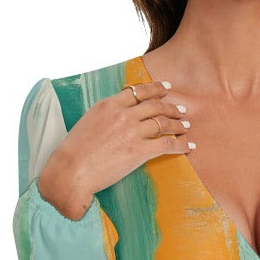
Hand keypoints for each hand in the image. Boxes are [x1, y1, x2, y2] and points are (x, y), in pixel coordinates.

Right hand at [37, 79, 194, 218]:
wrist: (71, 171)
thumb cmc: (74, 151)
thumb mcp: (88, 122)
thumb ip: (106, 115)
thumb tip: (116, 118)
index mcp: (109, 104)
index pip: (138, 92)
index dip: (155, 89)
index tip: (166, 88)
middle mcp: (123, 114)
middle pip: (154, 105)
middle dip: (171, 106)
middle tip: (181, 109)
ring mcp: (132, 132)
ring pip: (163, 123)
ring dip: (178, 123)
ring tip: (186, 125)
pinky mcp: (139, 151)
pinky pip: (167, 144)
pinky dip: (181, 144)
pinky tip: (189, 146)